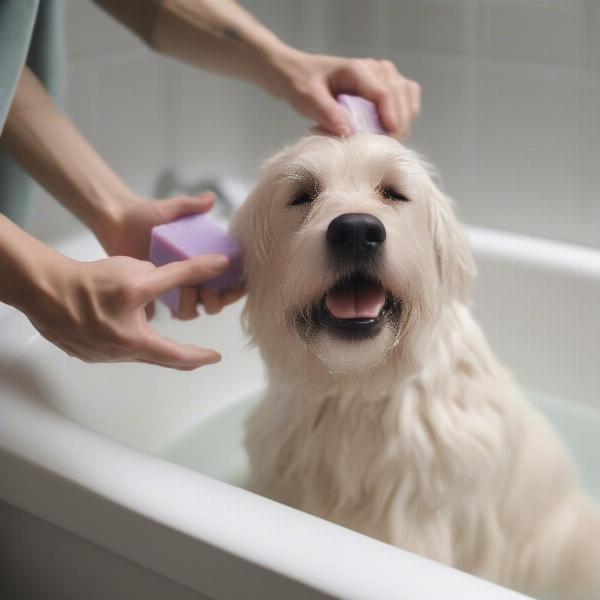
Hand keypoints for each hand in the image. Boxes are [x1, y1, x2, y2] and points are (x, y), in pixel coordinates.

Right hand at [23, 252, 230, 369]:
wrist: (44, 288)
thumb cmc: (93, 283)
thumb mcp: (144, 275)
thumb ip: (184, 273)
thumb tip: (218, 266)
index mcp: (136, 342)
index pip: (178, 356)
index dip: (199, 356)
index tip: (214, 357)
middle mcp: (118, 354)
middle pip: (157, 359)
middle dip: (180, 357)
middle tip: (196, 356)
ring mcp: (97, 354)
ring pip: (134, 353)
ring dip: (153, 348)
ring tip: (164, 342)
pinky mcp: (82, 348)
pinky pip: (113, 348)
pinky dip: (129, 342)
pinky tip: (126, 331)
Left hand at [96, 192, 244, 318]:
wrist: (116, 221)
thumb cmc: (144, 214)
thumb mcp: (171, 209)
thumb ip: (191, 205)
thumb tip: (211, 199)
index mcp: (202, 257)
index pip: (228, 278)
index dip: (237, 285)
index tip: (240, 285)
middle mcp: (192, 274)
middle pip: (214, 300)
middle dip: (218, 300)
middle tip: (210, 291)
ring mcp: (174, 285)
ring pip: (194, 309)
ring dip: (195, 306)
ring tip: (189, 292)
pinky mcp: (156, 292)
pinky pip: (171, 310)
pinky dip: (176, 310)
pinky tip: (172, 305)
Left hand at [264, 49, 420, 138]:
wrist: (299, 75)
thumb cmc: (302, 85)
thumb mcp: (308, 99)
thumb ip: (328, 113)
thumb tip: (350, 132)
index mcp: (357, 70)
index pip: (385, 93)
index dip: (392, 117)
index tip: (390, 139)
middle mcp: (375, 68)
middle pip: (401, 95)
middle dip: (398, 123)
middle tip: (383, 147)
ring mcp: (383, 75)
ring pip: (408, 96)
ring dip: (403, 119)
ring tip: (386, 139)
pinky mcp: (385, 84)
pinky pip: (406, 97)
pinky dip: (404, 114)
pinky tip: (389, 129)